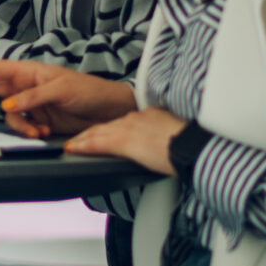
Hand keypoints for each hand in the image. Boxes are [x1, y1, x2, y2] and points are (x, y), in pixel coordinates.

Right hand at [0, 60, 137, 137]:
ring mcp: (32, 104)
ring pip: (9, 115)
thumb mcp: (61, 89)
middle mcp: (26, 87)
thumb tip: (9, 106)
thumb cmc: (90, 90)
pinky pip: (23, 127)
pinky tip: (41, 133)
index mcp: (29, 71)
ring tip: (34, 132)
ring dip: (17, 125)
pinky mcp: (40, 120)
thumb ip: (33, 97)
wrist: (111, 111)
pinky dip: (28, 132)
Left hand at [66, 107, 186, 172]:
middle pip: (107, 125)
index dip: (109, 128)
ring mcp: (129, 128)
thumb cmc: (194, 145)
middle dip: (90, 132)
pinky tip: (72, 148)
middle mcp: (137, 118)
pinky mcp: (124, 141)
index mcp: (151, 116)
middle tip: (76, 139)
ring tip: (71, 145)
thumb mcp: (178, 138)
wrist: (195, 145)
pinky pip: (96, 142)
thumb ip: (166, 140)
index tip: (102, 133)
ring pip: (98, 132)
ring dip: (82, 139)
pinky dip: (82, 145)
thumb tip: (168, 150)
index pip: (123, 122)